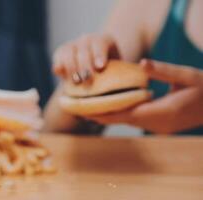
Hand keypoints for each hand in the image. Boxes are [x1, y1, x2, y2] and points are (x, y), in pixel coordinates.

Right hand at [52, 34, 119, 83]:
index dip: (100, 54)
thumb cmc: (111, 75)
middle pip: (84, 48)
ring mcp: (72, 45)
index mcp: (105, 40)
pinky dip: (58, 65)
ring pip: (69, 52)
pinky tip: (60, 73)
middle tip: (87, 80)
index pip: (101, 43)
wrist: (92, 73)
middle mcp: (87, 39)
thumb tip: (139, 82)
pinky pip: (58, 58)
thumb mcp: (120, 70)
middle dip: (85, 64)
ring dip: (72, 67)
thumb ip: (125, 74)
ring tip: (76, 81)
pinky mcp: (60, 54)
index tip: (100, 67)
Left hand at [88, 59, 202, 134]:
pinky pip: (133, 120)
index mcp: (161, 112)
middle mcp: (156, 124)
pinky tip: (109, 108)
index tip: (84, 109)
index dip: (104, 112)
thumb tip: (142, 64)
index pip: (125, 113)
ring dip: (108, 115)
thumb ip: (164, 71)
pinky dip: (120, 114)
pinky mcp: (158, 126)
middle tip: (77, 108)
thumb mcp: (187, 75)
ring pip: (126, 121)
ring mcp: (157, 128)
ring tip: (87, 107)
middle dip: (100, 114)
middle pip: (121, 119)